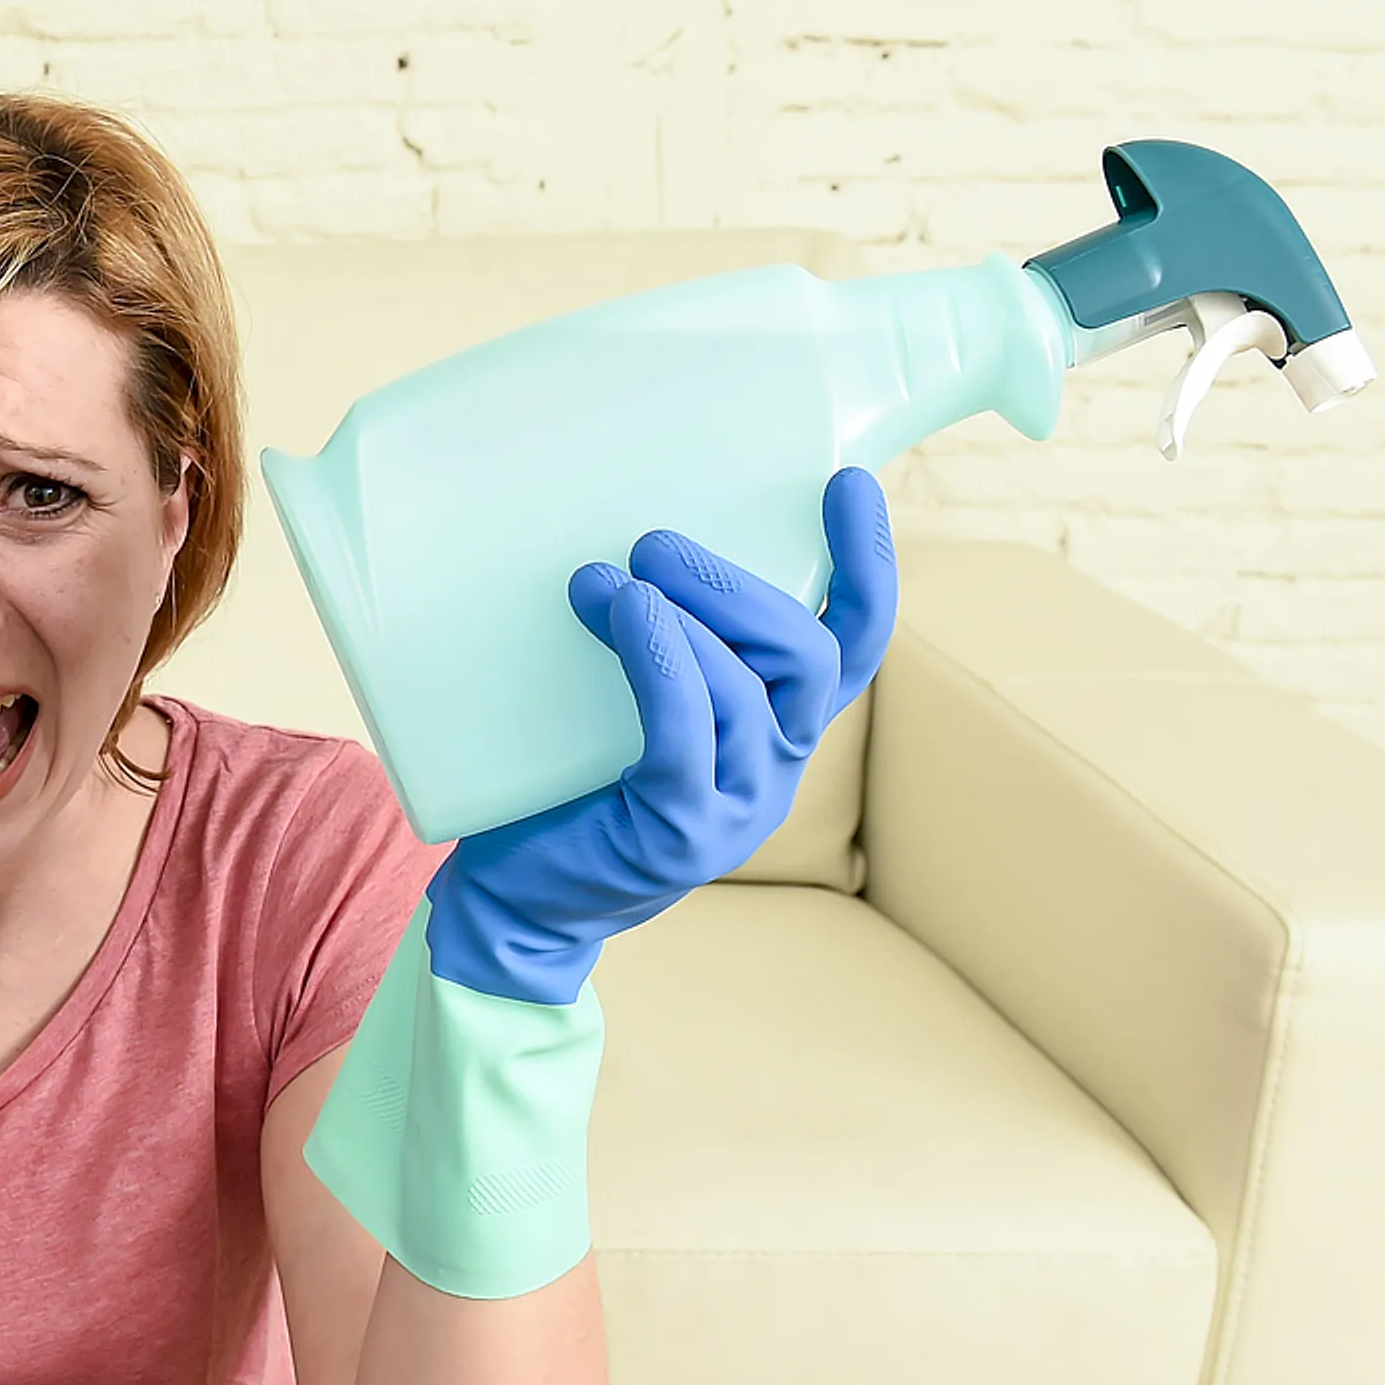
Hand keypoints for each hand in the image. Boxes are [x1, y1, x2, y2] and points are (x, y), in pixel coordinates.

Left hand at [423, 468, 897, 1004]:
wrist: (517, 902)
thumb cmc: (569, 782)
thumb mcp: (624, 694)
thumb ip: (649, 628)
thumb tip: (609, 520)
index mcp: (778, 724)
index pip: (856, 639)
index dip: (868, 561)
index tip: (848, 481)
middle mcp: (776, 766)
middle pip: (807, 654)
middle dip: (738, 585)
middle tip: (654, 542)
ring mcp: (736, 809)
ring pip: (751, 692)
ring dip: (685, 616)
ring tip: (608, 578)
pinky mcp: (681, 838)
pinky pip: (690, 737)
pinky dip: (662, 665)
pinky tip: (624, 616)